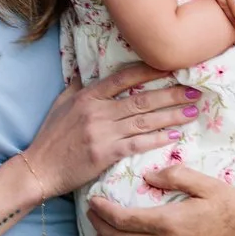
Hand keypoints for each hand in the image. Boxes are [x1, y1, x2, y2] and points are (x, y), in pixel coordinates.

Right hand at [16, 65, 192, 199]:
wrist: (40, 168)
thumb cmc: (50, 137)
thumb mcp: (61, 104)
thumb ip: (77, 87)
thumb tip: (85, 70)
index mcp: (88, 96)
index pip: (124, 78)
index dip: (149, 71)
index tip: (171, 67)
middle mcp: (98, 111)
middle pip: (142, 99)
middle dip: (171, 94)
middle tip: (194, 91)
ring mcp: (102, 132)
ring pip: (144, 121)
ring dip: (171, 116)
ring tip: (192, 111)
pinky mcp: (105, 153)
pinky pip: (137, 144)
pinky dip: (157, 139)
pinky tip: (174, 136)